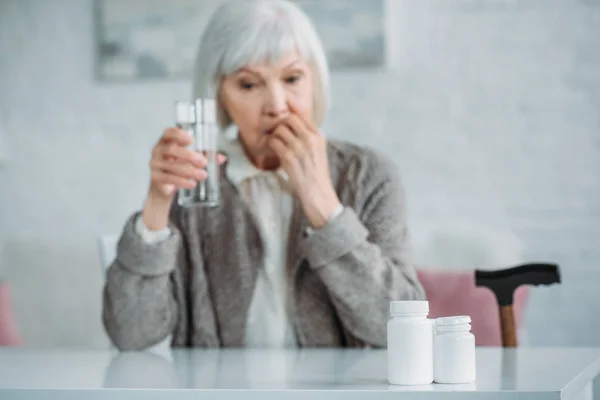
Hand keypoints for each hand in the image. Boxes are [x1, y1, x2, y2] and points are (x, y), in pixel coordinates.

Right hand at [142, 127, 225, 229]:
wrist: (163, 189)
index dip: (179, 134)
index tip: (192, 140)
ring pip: (171, 166)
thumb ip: (204, 157)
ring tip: (202, 175)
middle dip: (189, 156)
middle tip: (203, 162)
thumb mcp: (190, 161)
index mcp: (166, 142)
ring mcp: (155, 165)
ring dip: (189, 171)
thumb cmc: (177, 169)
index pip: (169, 133)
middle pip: (171, 150)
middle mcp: (158, 151)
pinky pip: (168, 179)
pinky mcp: (155, 179)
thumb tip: (221, 158)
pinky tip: (191, 184)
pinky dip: (181, 182)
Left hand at [268, 106, 340, 228]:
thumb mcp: (318, 152)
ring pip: (279, 129)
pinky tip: (269, 151)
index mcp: (319, 136)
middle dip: (279, 123)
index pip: (302, 115)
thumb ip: (309, 138)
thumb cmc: (316, 175)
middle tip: (273, 131)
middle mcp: (310, 139)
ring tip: (272, 143)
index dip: (288, 112)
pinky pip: (273, 142)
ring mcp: (299, 148)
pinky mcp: (289, 158)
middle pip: (289, 118)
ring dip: (272, 135)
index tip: (280, 115)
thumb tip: (292, 126)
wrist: (318, 193)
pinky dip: (269, 145)